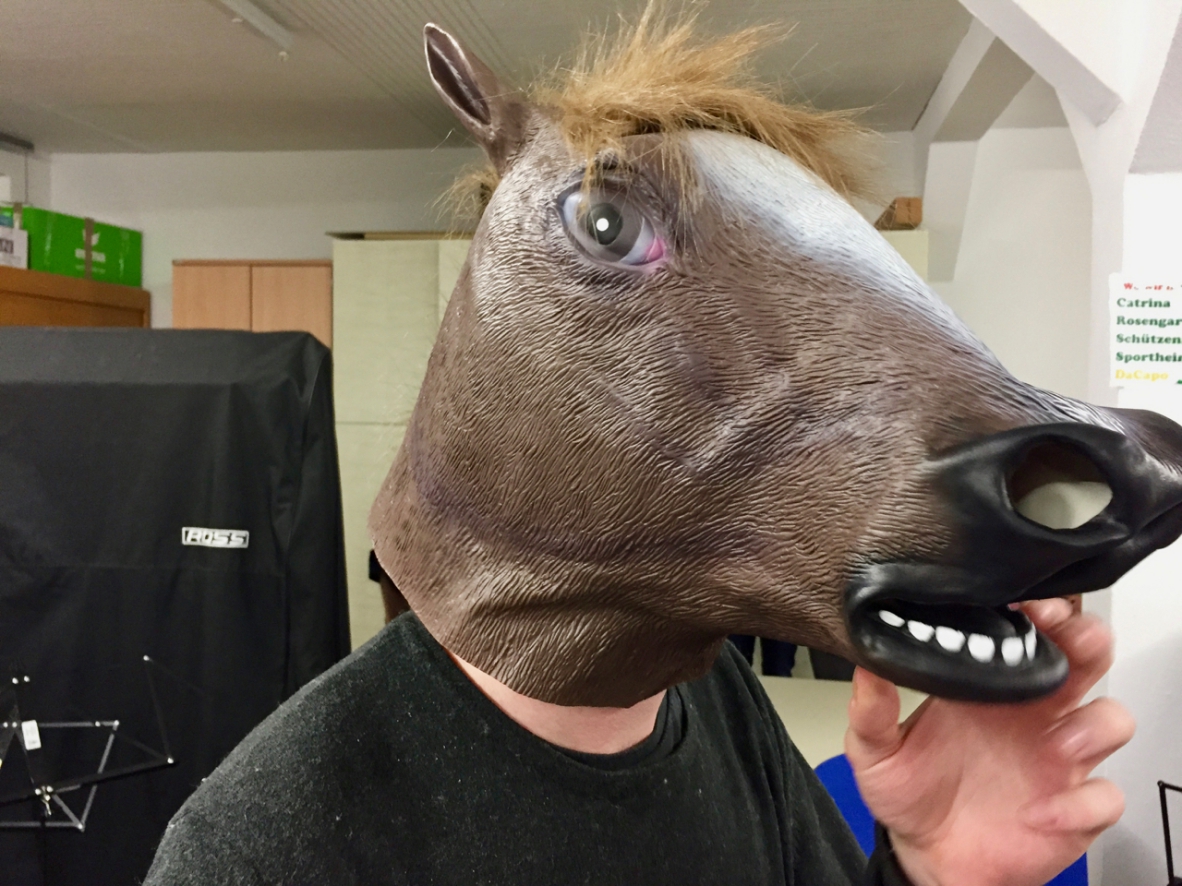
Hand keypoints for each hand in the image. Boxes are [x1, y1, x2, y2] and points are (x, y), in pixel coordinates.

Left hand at [844, 599, 1132, 885]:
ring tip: (1058, 744)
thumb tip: (866, 664)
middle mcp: (1031, 715)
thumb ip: (872, 710)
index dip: (1041, 613)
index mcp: (990, 688)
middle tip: (1067, 641)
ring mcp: (1057, 759)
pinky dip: (1081, 804)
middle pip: (1085, 659)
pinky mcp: (1072, 808)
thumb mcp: (875, 750)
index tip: (1028, 605)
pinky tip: (1040, 813)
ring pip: (1111, 720)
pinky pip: (1103, 797)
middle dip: (1087, 641)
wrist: (924, 854)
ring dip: (1094, 725)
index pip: (1031, 633)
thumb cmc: (908, 792)